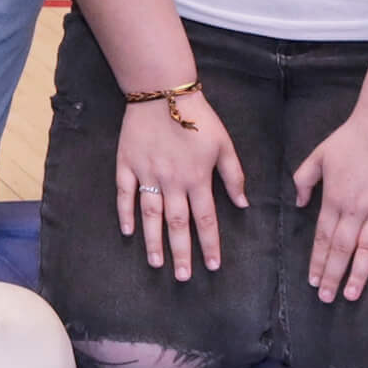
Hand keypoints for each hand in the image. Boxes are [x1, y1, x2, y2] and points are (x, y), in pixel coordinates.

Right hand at [115, 87, 247, 281]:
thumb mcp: (224, 143)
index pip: (206, 219)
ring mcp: (147, 174)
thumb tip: (243, 203)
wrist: (162, 91)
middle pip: (177, 224)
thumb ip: (233, 175)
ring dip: (154, 241)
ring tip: (156, 263)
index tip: (212, 266)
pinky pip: (125, 193)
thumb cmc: (198, 116)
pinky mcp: (127, 164)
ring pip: (150, 215)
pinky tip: (128, 231)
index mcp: (197, 178)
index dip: (210, 244)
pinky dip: (125, 213)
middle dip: (181, 253)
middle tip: (183, 277)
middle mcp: (172, 181)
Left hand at [292, 114, 367, 301]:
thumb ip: (304, 180)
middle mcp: (357, 209)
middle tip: (327, 299)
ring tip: (352, 295)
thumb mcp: (319, 155)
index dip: (318, 262)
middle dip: (333, 276)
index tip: (314, 282)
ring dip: (358, 274)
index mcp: (334, 199)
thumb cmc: (353, 138)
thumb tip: (298, 203)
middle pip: (343, 249)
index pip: (324, 238)